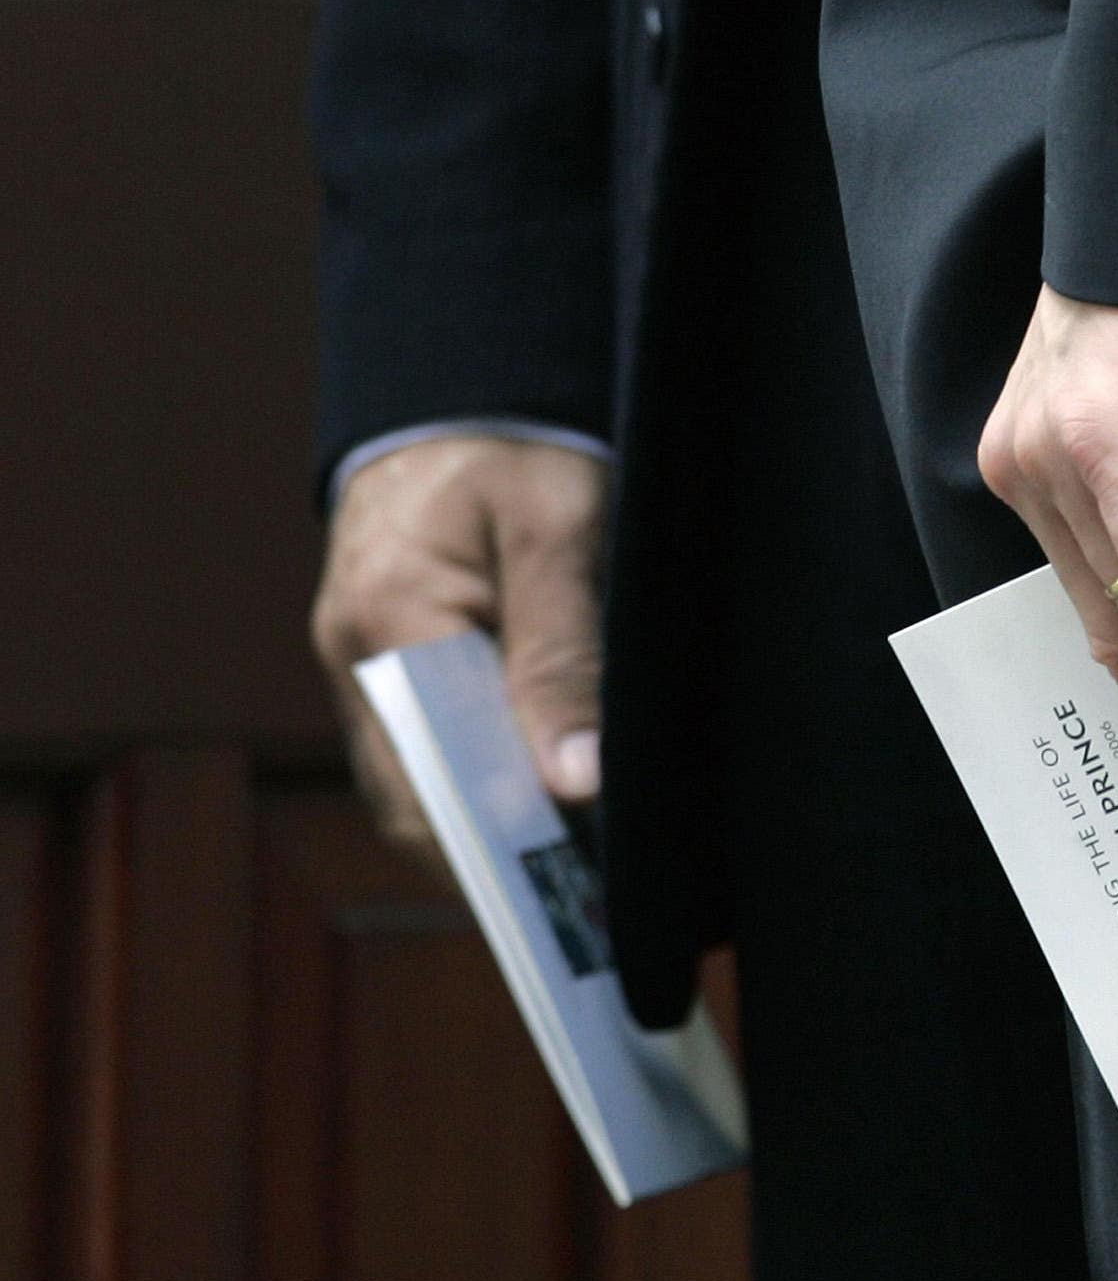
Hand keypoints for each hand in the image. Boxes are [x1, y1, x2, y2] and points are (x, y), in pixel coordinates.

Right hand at [311, 437, 608, 866]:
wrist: (465, 380)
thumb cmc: (519, 440)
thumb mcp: (561, 525)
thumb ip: (564, 653)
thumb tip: (575, 784)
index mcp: (391, 621)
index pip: (431, 784)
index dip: (496, 853)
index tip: (571, 893)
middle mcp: (359, 656)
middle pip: (418, 805)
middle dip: (498, 862)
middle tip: (595, 901)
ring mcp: (366, 664)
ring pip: (422, 788)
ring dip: (494, 831)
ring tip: (590, 868)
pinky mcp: (395, 663)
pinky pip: (432, 752)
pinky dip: (490, 787)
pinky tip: (561, 806)